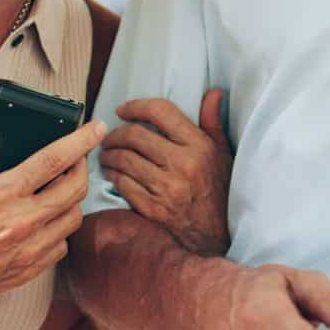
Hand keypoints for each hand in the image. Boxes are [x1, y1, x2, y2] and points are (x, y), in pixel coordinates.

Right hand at [0, 120, 107, 317]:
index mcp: (3, 196)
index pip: (54, 160)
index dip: (81, 140)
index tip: (95, 128)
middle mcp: (22, 223)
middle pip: (76, 188)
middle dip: (83, 167)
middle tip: (76, 158)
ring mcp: (30, 248)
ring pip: (74, 218)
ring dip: (73, 199)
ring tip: (62, 188)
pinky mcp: (30, 269)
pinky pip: (62, 245)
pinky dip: (60, 229)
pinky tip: (47, 221)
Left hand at [101, 89, 232, 255]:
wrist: (217, 236)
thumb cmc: (219, 191)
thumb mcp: (223, 153)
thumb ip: (213, 121)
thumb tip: (213, 93)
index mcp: (199, 146)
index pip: (160, 112)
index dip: (136, 106)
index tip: (123, 109)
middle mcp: (182, 164)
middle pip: (135, 135)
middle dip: (116, 133)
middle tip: (109, 136)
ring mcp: (166, 187)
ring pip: (124, 159)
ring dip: (109, 154)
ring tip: (106, 153)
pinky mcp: (153, 208)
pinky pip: (123, 183)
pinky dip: (112, 175)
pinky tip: (111, 173)